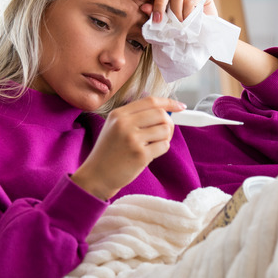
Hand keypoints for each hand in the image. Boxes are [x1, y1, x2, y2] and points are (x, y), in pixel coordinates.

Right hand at [71, 97, 185, 199]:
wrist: (96, 176)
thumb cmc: (109, 152)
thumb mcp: (114, 127)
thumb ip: (136, 117)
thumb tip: (166, 111)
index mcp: (119, 114)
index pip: (150, 101)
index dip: (169, 103)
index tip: (180, 106)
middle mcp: (124, 124)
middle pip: (161, 114)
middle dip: (169, 123)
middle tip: (165, 133)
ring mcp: (132, 139)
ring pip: (165, 130)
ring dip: (165, 138)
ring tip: (153, 145)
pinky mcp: (140, 154)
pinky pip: (164, 146)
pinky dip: (161, 150)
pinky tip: (149, 154)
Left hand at [140, 0, 216, 22]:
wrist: (203, 30)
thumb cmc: (182, 23)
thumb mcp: (165, 19)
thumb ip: (155, 12)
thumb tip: (143, 7)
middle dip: (160, 3)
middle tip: (158, 20)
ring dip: (175, 11)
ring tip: (176, 23)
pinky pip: (190, 0)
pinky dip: (186, 13)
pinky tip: (186, 21)